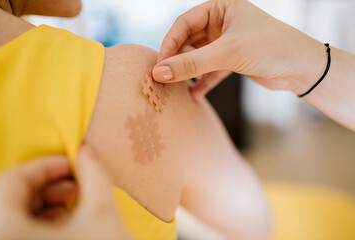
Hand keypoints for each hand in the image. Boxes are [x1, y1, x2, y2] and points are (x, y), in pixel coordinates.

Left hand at [0, 146, 129, 239]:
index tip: (70, 164)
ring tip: (73, 205)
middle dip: (47, 186)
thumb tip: (88, 153)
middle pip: (9, 200)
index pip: (12, 181)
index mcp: (4, 232)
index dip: (46, 166)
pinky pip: (17, 237)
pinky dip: (39, 227)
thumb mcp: (102, 213)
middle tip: (75, 185)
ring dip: (43, 206)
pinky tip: (65, 226)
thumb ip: (93, 174)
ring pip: (12, 220)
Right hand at [152, 0, 325, 98]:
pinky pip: (210, 70)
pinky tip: (194, 94)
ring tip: (179, 88)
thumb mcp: (227, 53)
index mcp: (221, 7)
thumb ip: (191, 63)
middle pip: (188, 40)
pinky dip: (203, 81)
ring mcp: (227, 42)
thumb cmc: (270, 48)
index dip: (169, 43)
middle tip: (167, 79)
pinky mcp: (232, 60)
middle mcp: (222, 22)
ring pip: (198, 56)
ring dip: (189, 72)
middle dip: (179, 60)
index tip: (160, 64)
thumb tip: (160, 72)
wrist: (302, 67)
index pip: (184, 23)